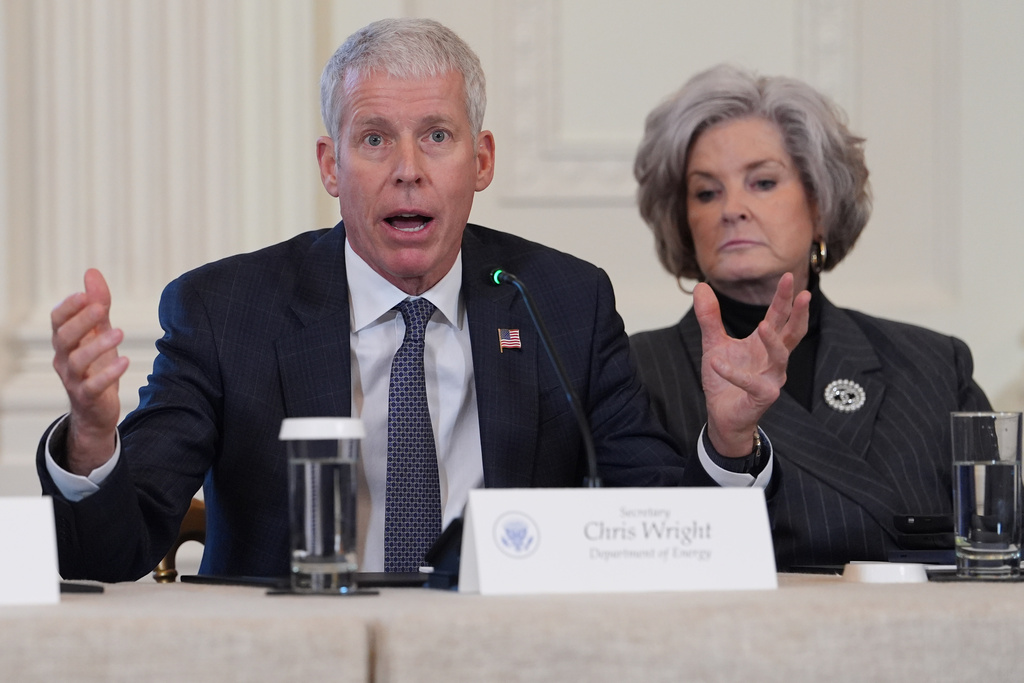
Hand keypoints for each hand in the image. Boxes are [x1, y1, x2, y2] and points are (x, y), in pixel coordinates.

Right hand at [51, 269, 128, 473]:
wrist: (96, 410)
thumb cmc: (95, 366)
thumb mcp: (99, 333)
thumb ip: (98, 305)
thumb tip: (92, 272)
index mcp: (65, 341)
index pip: (58, 320)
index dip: (69, 307)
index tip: (85, 294)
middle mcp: (64, 359)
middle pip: (64, 337)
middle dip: (81, 321)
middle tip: (102, 308)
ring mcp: (73, 379)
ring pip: (77, 361)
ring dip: (98, 345)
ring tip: (120, 332)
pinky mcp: (87, 397)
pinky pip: (93, 386)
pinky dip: (108, 374)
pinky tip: (125, 361)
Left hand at [695, 273, 809, 456]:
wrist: (721, 415)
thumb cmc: (724, 379)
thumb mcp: (713, 344)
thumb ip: (709, 317)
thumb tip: (701, 287)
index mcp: (765, 343)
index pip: (779, 316)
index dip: (784, 298)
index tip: (787, 276)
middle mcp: (774, 359)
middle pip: (792, 332)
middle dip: (797, 313)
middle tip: (803, 293)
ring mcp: (772, 378)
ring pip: (780, 357)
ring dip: (773, 340)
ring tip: (763, 325)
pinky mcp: (763, 396)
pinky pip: (752, 383)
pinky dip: (733, 373)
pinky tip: (716, 363)